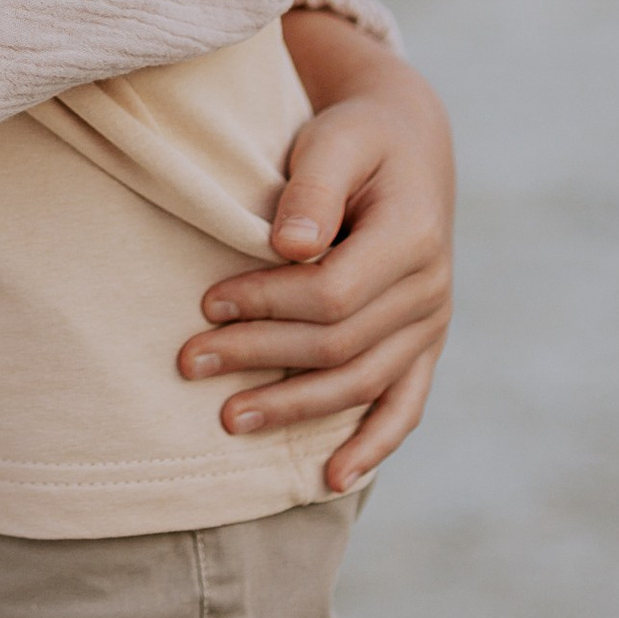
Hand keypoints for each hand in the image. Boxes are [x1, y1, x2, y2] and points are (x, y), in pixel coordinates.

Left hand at [176, 30, 453, 491]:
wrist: (407, 145)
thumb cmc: (357, 139)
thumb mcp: (335, 140)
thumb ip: (313, 188)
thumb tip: (288, 246)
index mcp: (414, 236)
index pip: (333, 293)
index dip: (266, 304)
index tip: (205, 304)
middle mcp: (430, 289)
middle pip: (340, 345)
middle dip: (259, 357)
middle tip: (187, 362)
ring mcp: (431, 324)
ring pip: (361, 384)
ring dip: (294, 408)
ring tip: (226, 418)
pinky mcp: (422, 345)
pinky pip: (404, 406)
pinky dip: (372, 447)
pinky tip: (332, 478)